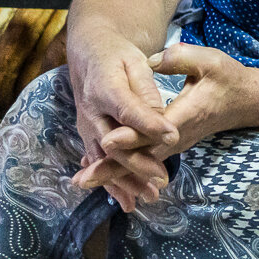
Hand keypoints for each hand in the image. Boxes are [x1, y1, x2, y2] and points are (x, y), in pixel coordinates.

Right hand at [67, 35, 178, 210]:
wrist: (90, 57)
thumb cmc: (118, 57)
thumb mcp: (135, 61)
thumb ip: (146, 88)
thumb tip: (159, 115)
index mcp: (104, 87)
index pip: (128, 109)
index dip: (149, 124)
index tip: (172, 136)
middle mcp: (91, 112)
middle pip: (114, 143)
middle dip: (138, 163)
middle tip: (163, 178)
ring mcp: (87, 128)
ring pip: (106, 160)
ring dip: (126, 180)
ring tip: (150, 195)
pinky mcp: (88, 138)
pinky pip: (100, 164)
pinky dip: (112, 183)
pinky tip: (128, 201)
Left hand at [75, 42, 258, 202]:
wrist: (245, 101)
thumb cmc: (227, 78)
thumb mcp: (210, 60)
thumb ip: (182, 58)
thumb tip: (153, 60)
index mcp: (188, 114)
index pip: (155, 131)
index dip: (131, 136)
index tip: (108, 140)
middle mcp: (179, 136)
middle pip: (142, 156)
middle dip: (113, 167)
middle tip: (83, 178)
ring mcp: (174, 145)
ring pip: (141, 163)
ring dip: (113, 172)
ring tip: (84, 179)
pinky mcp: (170, 146)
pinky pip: (144, 161)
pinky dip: (122, 168)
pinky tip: (100, 171)